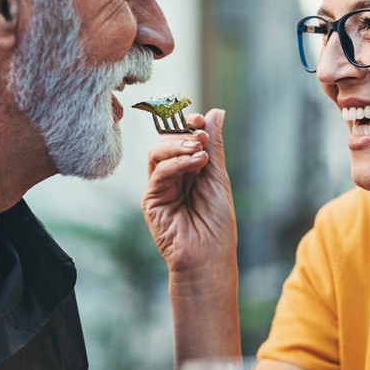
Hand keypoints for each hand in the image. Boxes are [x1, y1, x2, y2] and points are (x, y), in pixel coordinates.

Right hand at [143, 108, 241, 362]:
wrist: (210, 257)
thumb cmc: (217, 223)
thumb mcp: (218, 177)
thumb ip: (214, 146)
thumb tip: (216, 112)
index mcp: (188, 170)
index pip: (181, 138)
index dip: (188, 126)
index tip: (201, 121)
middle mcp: (171, 176)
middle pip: (166, 141)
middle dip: (183, 133)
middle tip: (200, 135)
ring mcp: (159, 188)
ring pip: (156, 153)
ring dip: (178, 145)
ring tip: (199, 149)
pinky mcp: (151, 200)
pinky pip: (158, 172)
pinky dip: (177, 162)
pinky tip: (196, 163)